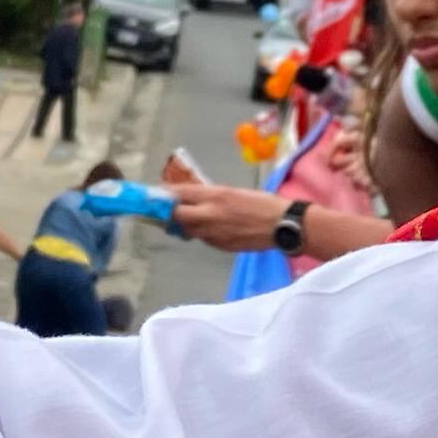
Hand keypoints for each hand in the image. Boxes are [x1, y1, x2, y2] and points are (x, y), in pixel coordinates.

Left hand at [164, 178, 286, 251]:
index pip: (180, 193)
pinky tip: (213, 229)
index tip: (156, 194)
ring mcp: (213, 232)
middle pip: (176, 215)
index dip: (165, 194)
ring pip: (187, 230)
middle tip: (167, 211)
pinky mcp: (220, 245)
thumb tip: (195, 199)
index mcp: (214, 195)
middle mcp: (209, 213)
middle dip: (169, 213)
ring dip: (184, 225)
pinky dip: (202, 234)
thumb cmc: (262, 203)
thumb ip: (212, 196)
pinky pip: (203, 239)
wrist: (281, 225)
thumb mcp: (235, 192)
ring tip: (189, 220)